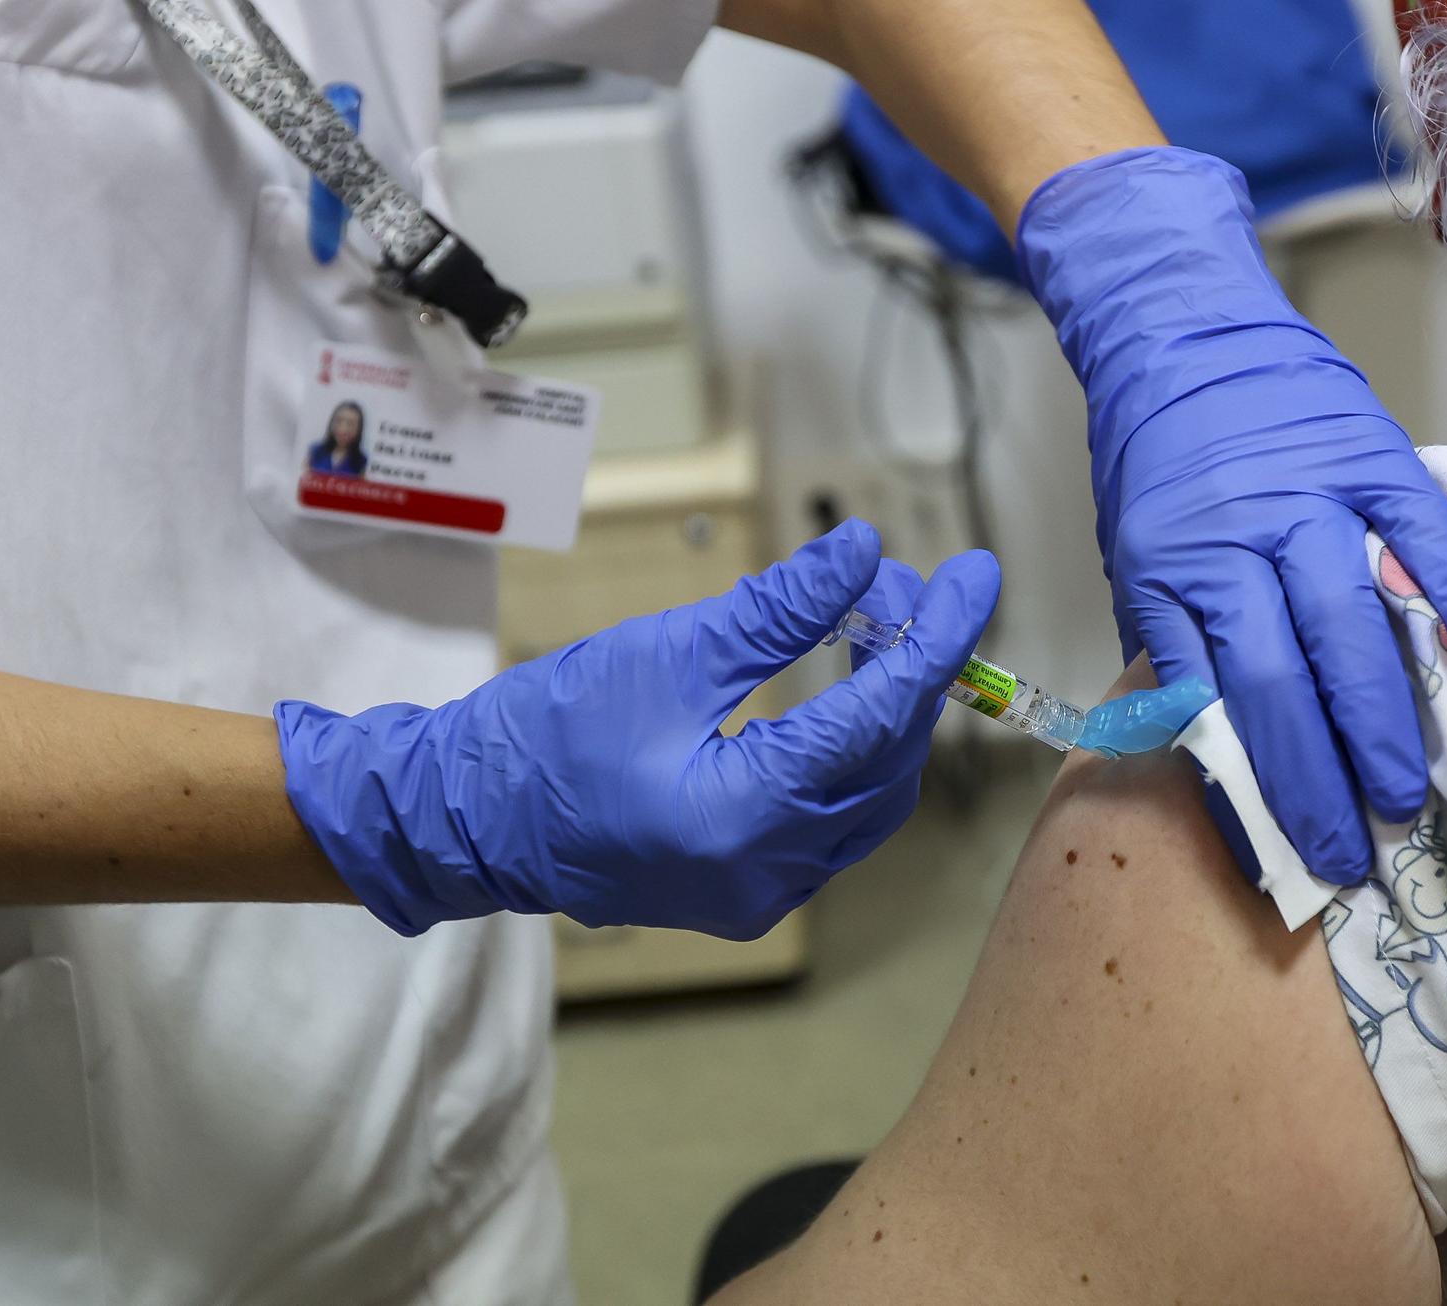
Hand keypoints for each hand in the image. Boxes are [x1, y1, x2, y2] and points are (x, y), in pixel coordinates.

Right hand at [275, 521, 1000, 938]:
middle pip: (888, 761)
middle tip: (897, 585)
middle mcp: (769, 874)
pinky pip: (833, 822)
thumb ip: (779, 608)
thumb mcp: (671, 651)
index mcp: (746, 817)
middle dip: (908, 666)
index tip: (977, 575)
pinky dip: (851, 755)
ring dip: (886, 712)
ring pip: (871, 797)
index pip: (878, 717)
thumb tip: (863, 551)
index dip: (936, 638)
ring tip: (870, 627)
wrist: (470, 818)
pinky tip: (842, 692)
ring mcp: (762, 895)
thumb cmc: (550, 731)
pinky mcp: (749, 893)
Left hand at [1018, 148, 1446, 883]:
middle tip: (1355, 852)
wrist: (1180, 334)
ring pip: (1347, 622)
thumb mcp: (1135, 558)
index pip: (1210, 700)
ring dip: (1381, 717)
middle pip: (1281, 680)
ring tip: (1408, 794)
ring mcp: (1308, 496)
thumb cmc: (1157, 464)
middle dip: (1319, 778)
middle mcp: (1237, 541)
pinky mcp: (1368, 454)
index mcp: (1170, 572)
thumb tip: (1212, 742)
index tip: (1280, 853)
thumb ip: (1174, 639)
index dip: (1248, 782)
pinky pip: (1420, 527)